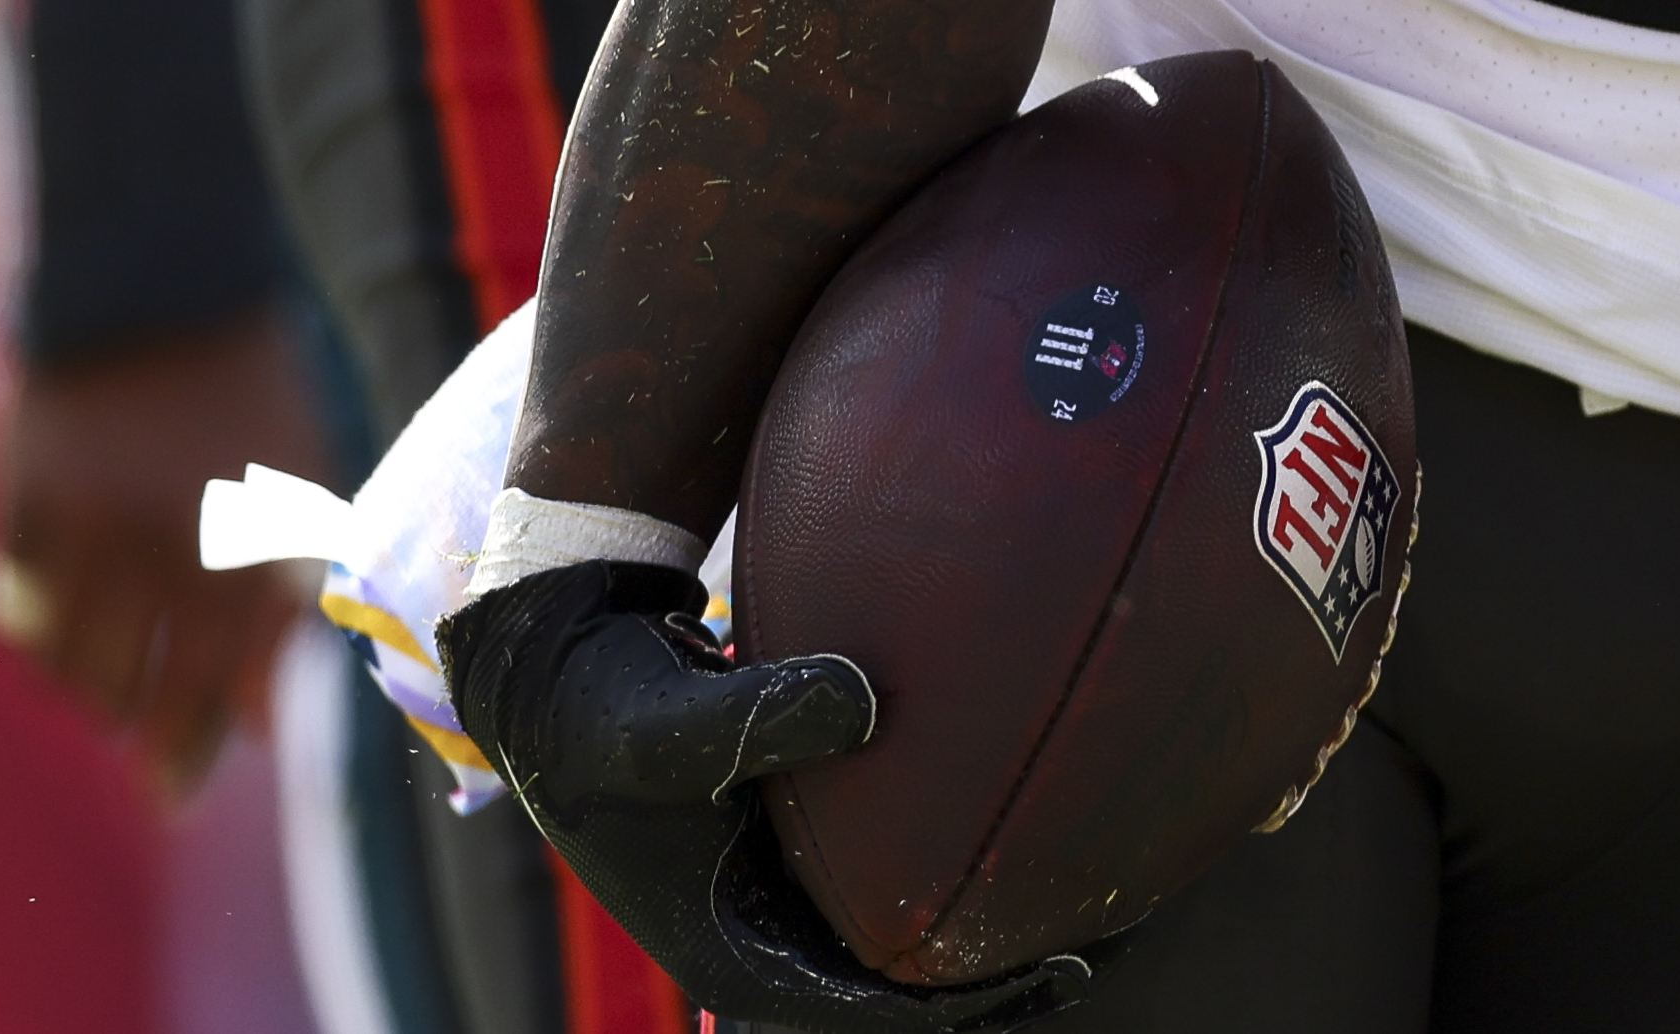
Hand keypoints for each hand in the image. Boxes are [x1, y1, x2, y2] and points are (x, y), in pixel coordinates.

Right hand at [0, 315, 325, 791]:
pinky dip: (35, 633)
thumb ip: (282, 608)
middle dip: (142, 721)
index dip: (191, 747)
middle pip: (130, 691)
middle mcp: (163, 544)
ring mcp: (85, 526)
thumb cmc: (247, 397)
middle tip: (148, 725)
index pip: (210, 686)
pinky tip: (61, 626)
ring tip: (112, 671)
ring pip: (65, 666)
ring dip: (88, 684)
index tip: (177, 789)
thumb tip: (260, 728)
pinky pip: (12, 612)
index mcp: (246, 540)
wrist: (158, 287)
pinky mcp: (20, 506)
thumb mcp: (297, 491)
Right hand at [435, 560, 1084, 1030]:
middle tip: (1120, 931)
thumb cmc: (605, 709)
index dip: (974, 1003)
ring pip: (903, 932)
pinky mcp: (797, 848)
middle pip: (904, 986)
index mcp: (734, 951)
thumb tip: (869, 699)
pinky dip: (957, 853)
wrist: (559, 679)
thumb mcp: (665, 720)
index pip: (872, 1012)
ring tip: (1107, 882)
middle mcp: (766, 936)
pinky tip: (1040, 801)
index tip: (1072, 969)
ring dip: (989, 922)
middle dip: (1004, 971)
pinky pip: (892, 868)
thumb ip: (756, 715)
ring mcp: (781, 896)